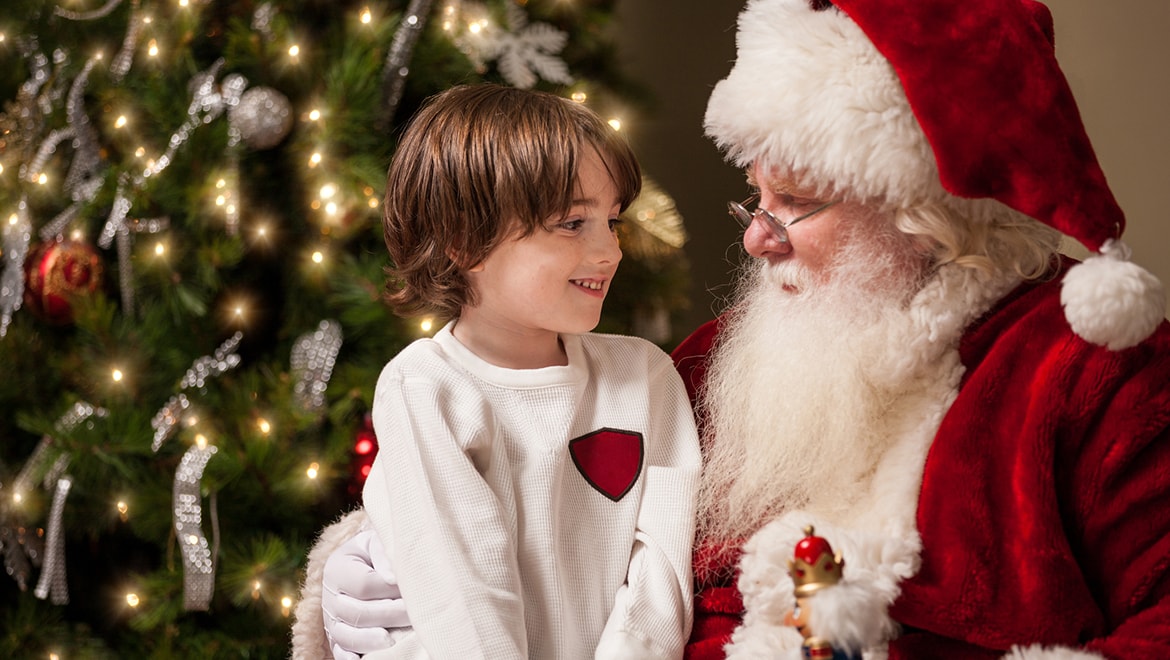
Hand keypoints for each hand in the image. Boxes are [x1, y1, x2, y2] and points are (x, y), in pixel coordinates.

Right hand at [322, 526, 410, 658]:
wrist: (360, 565)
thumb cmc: (375, 553)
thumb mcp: (376, 542)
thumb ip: (383, 553)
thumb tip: (392, 577)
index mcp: (336, 568)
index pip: (364, 585)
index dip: (389, 590)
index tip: (412, 591)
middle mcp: (329, 597)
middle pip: (357, 613)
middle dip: (389, 616)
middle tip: (414, 617)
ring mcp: (330, 620)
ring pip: (348, 636)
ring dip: (374, 640)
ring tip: (397, 640)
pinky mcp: (335, 639)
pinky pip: (341, 653)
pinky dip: (355, 658)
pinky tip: (374, 657)